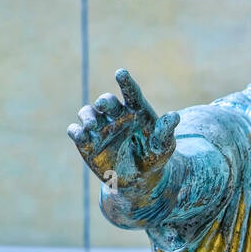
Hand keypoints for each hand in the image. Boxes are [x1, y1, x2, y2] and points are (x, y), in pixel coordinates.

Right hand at [67, 68, 178, 190]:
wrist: (140, 177)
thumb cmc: (154, 155)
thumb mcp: (164, 145)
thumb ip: (166, 131)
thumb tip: (175, 116)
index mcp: (135, 109)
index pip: (130, 92)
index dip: (125, 82)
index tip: (120, 73)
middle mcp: (115, 114)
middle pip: (106, 102)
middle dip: (104, 102)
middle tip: (103, 105)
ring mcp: (99, 127)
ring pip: (87, 113)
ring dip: (87, 116)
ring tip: (92, 126)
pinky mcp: (87, 142)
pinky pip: (76, 131)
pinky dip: (75, 131)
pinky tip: (79, 134)